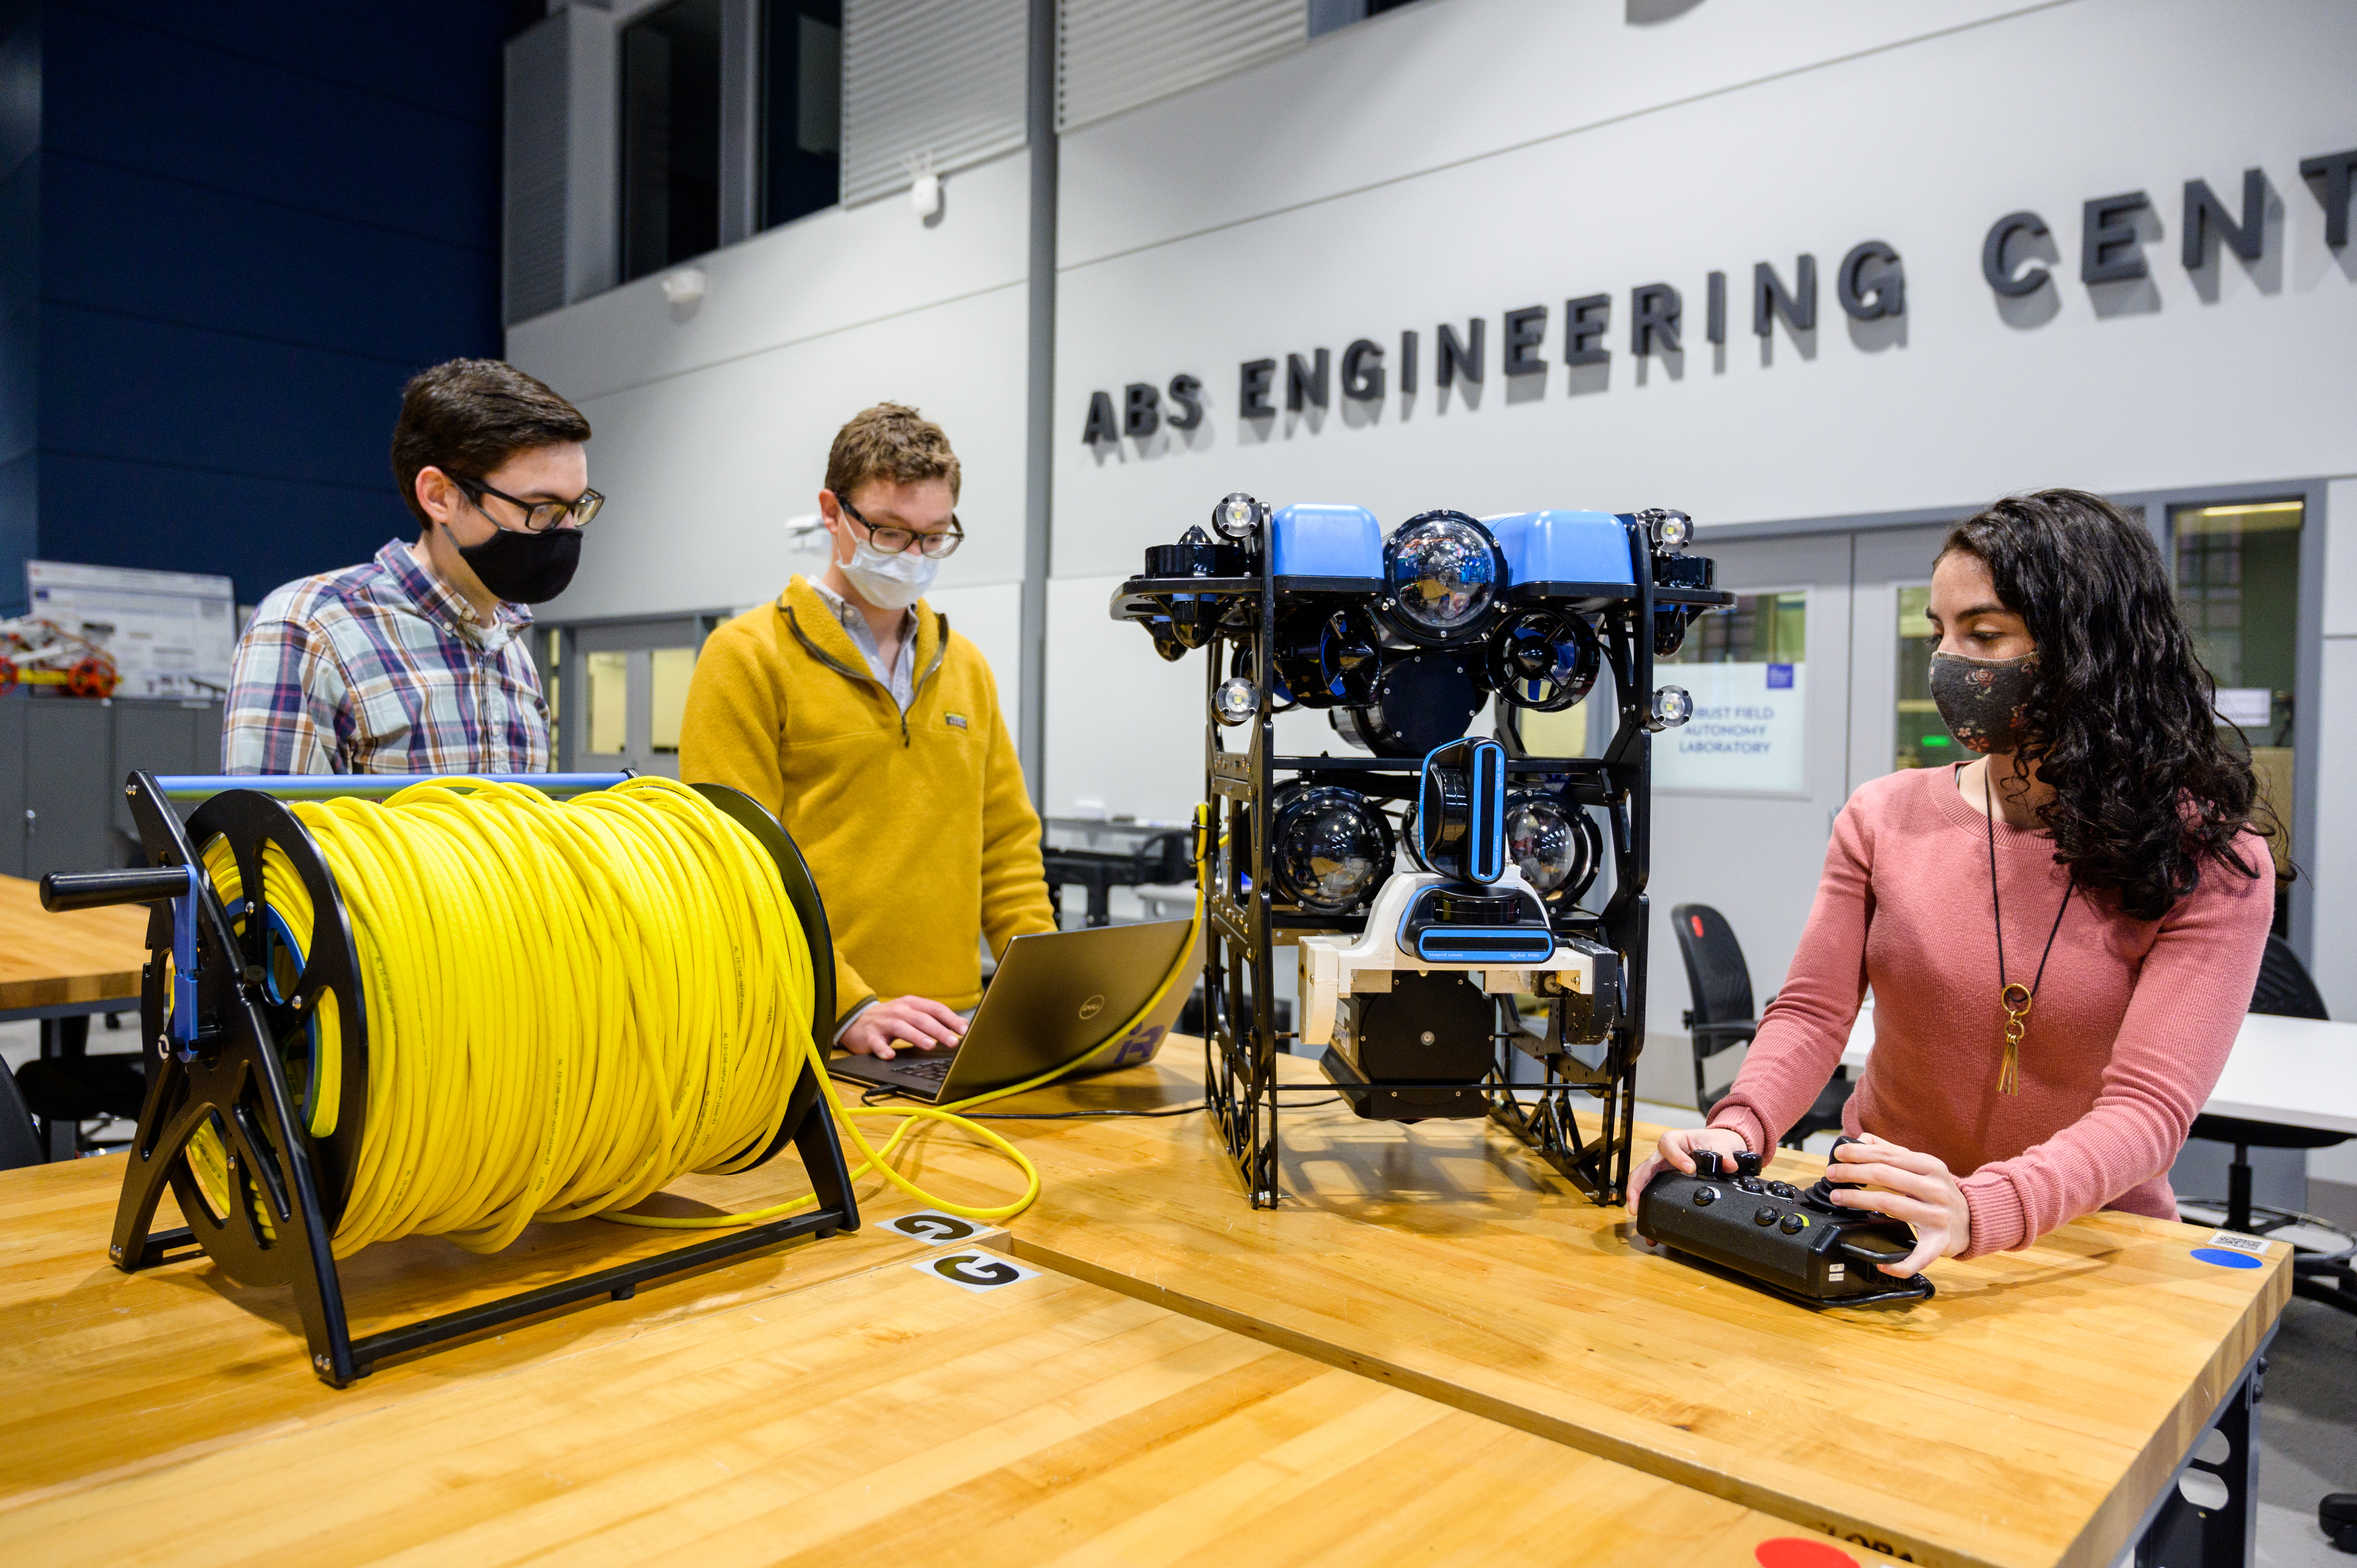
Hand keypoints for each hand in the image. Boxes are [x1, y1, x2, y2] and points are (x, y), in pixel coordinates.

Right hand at [840, 995, 967, 1059]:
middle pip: (921, 1019)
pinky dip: (883, 1049)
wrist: (857, 1020)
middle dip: (938, 1030)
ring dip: (917, 1037)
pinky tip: (889, 1056)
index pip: (935, 1008)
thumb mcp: (912, 1013)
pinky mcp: (870, 1036)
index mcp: (912, 1004)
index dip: (950, 1019)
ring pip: (902, 1028)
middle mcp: (899, 1011)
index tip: (964, 1030)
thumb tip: (962, 1026)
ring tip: (930, 1046)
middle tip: (952, 1041)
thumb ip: (933, 1018)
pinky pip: (877, 1043)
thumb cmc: (891, 1018)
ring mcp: (884, 1023)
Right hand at [1628, 1126, 1752, 1211]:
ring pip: (1643, 1179)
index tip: (1690, 1168)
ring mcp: (1662, 1169)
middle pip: (1644, 1167)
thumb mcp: (1721, 1143)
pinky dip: (1647, 1203)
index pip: (1667, 1144)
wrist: (1717, 1145)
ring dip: (1637, 1196)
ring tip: (1637, 1213)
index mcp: (1676, 1140)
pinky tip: (1647, 1218)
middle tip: (1636, 1203)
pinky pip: (1652, 1189)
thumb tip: (1729, 1165)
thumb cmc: (1713, 1141)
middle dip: (1637, 1185)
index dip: (1676, 1156)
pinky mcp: (1665, 1180)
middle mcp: (1664, 1155)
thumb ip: (1724, 1154)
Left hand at [1822, 1133, 1970, 1275]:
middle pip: (1886, 1176)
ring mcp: (1938, 1217)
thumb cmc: (1939, 1191)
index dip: (1860, 1154)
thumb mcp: (1923, 1166)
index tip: (1838, 1155)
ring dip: (1859, 1200)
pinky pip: (1918, 1256)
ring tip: (1838, 1198)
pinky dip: (1900, 1264)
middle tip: (1832, 1175)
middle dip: (1853, 1173)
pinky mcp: (1939, 1243)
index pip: (1888, 1155)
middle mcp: (1936, 1190)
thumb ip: (1892, 1151)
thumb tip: (1862, 1138)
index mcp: (1931, 1166)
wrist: (1974, 1220)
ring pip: (1892, 1205)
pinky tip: (1880, 1264)